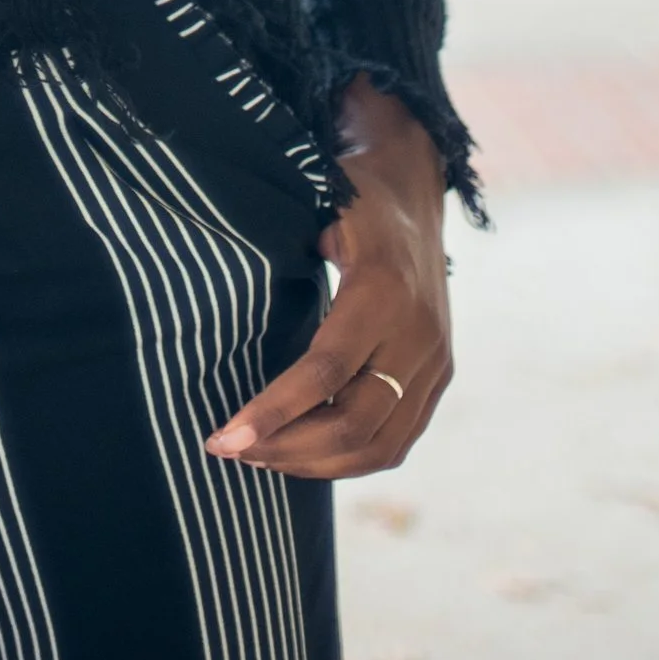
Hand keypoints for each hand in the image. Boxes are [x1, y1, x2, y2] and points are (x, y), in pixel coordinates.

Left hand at [204, 76, 452, 479]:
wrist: (416, 194)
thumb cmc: (354, 198)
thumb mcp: (318, 209)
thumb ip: (280, 253)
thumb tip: (219, 307)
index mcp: (381, 291)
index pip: (324, 370)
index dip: (273, 412)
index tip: (224, 438)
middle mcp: (416, 335)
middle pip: (354, 424)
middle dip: (285, 449)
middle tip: (230, 450)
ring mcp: (434, 362)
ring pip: (378, 446)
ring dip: (314, 464)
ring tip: (258, 458)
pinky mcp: (438, 378)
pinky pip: (398, 442)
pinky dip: (350, 460)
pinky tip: (304, 457)